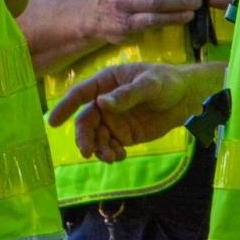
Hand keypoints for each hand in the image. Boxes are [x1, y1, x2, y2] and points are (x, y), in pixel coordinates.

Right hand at [45, 61, 219, 161]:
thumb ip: (127, 95)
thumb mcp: (149, 85)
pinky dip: (110, 153)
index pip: (80, 94)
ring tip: (112, 157)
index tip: (52, 122)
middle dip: (84, 137)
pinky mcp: (124, 135)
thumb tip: (101, 103)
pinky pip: (109, 146)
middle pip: (85, 121)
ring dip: (99, 149)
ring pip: (96, 137)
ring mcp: (113, 120)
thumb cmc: (166, 82)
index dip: (64, 107)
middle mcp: (105, 102)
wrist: (187, 99)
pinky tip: (120, 156)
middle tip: (88, 152)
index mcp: (106, 82)